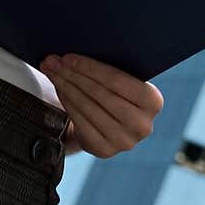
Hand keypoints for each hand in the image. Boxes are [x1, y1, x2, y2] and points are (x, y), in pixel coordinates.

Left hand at [39, 53, 162, 158]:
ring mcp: (124, 141)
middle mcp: (142, 125)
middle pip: (101, 94)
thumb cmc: (116, 94)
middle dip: (74, 75)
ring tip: (52, 72)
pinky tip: (58, 90)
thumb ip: (111, 69)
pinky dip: (67, 103)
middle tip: (53, 62)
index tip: (69, 57)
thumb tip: (73, 54)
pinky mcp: (104, 150)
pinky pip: (81, 122)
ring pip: (88, 107)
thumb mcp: (123, 81)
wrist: (112, 126)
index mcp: (153, 101)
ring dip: (66, 87)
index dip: (91, 68)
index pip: (118, 81)